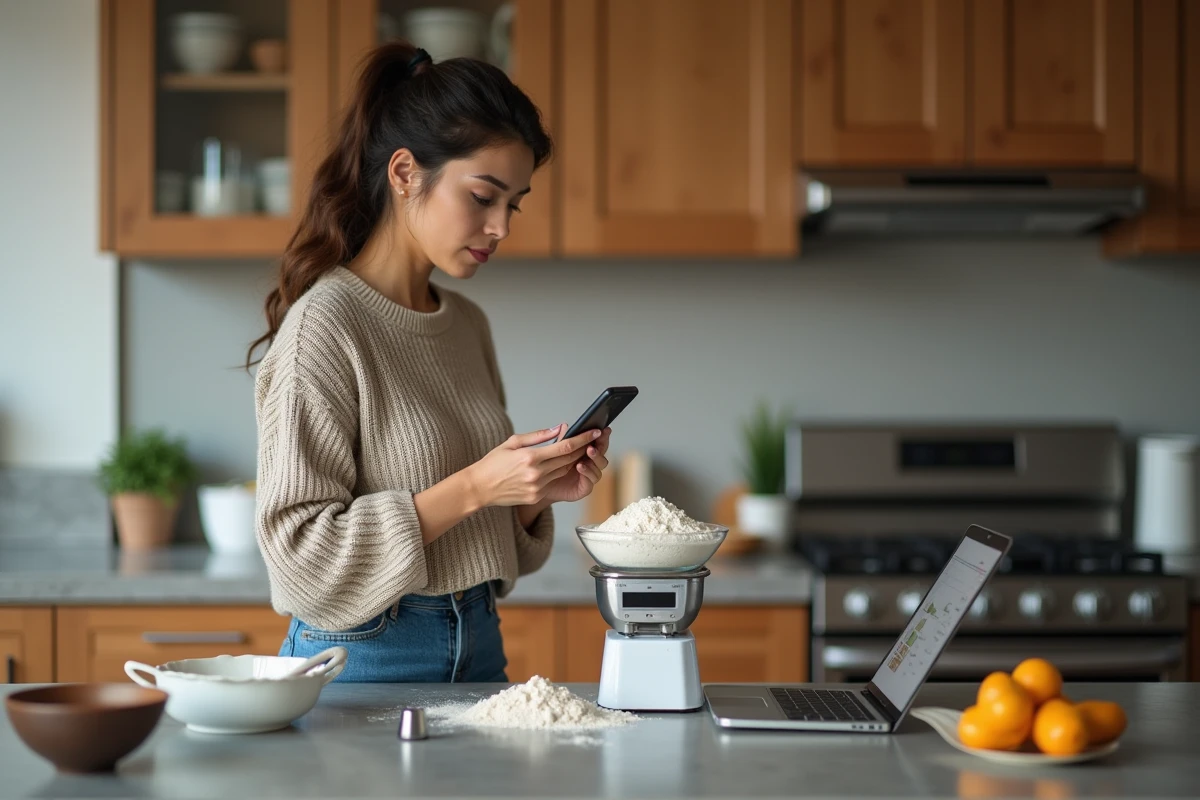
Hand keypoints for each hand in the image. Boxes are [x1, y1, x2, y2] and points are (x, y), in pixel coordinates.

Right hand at [467, 424, 602, 507]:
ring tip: (579, 450)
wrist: (479, 488)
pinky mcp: (536, 497)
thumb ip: (538, 436)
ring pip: (563, 471)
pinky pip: (553, 482)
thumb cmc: (493, 462)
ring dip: (573, 461)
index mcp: (530, 457)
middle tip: (593, 439)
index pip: (565, 446)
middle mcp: (536, 473)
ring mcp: (537, 487)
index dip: (583, 439)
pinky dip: (558, 473)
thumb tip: (559, 428)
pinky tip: (560, 465)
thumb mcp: (512, 442)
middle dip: (583, 449)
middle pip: (569, 459)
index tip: (595, 432)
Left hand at [540, 426, 610, 504]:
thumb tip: (564, 426)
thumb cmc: (542, 468)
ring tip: (589, 450)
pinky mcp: (584, 488)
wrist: (536, 488)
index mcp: (582, 451)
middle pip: (602, 452)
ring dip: (596, 457)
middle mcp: (587, 462)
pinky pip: (591, 480)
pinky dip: (588, 472)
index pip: (596, 442)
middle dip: (601, 444)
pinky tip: (580, 466)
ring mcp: (587, 475)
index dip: (601, 435)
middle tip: (597, 436)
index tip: (603, 428)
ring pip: (600, 466)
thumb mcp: (546, 451)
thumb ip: (558, 440)